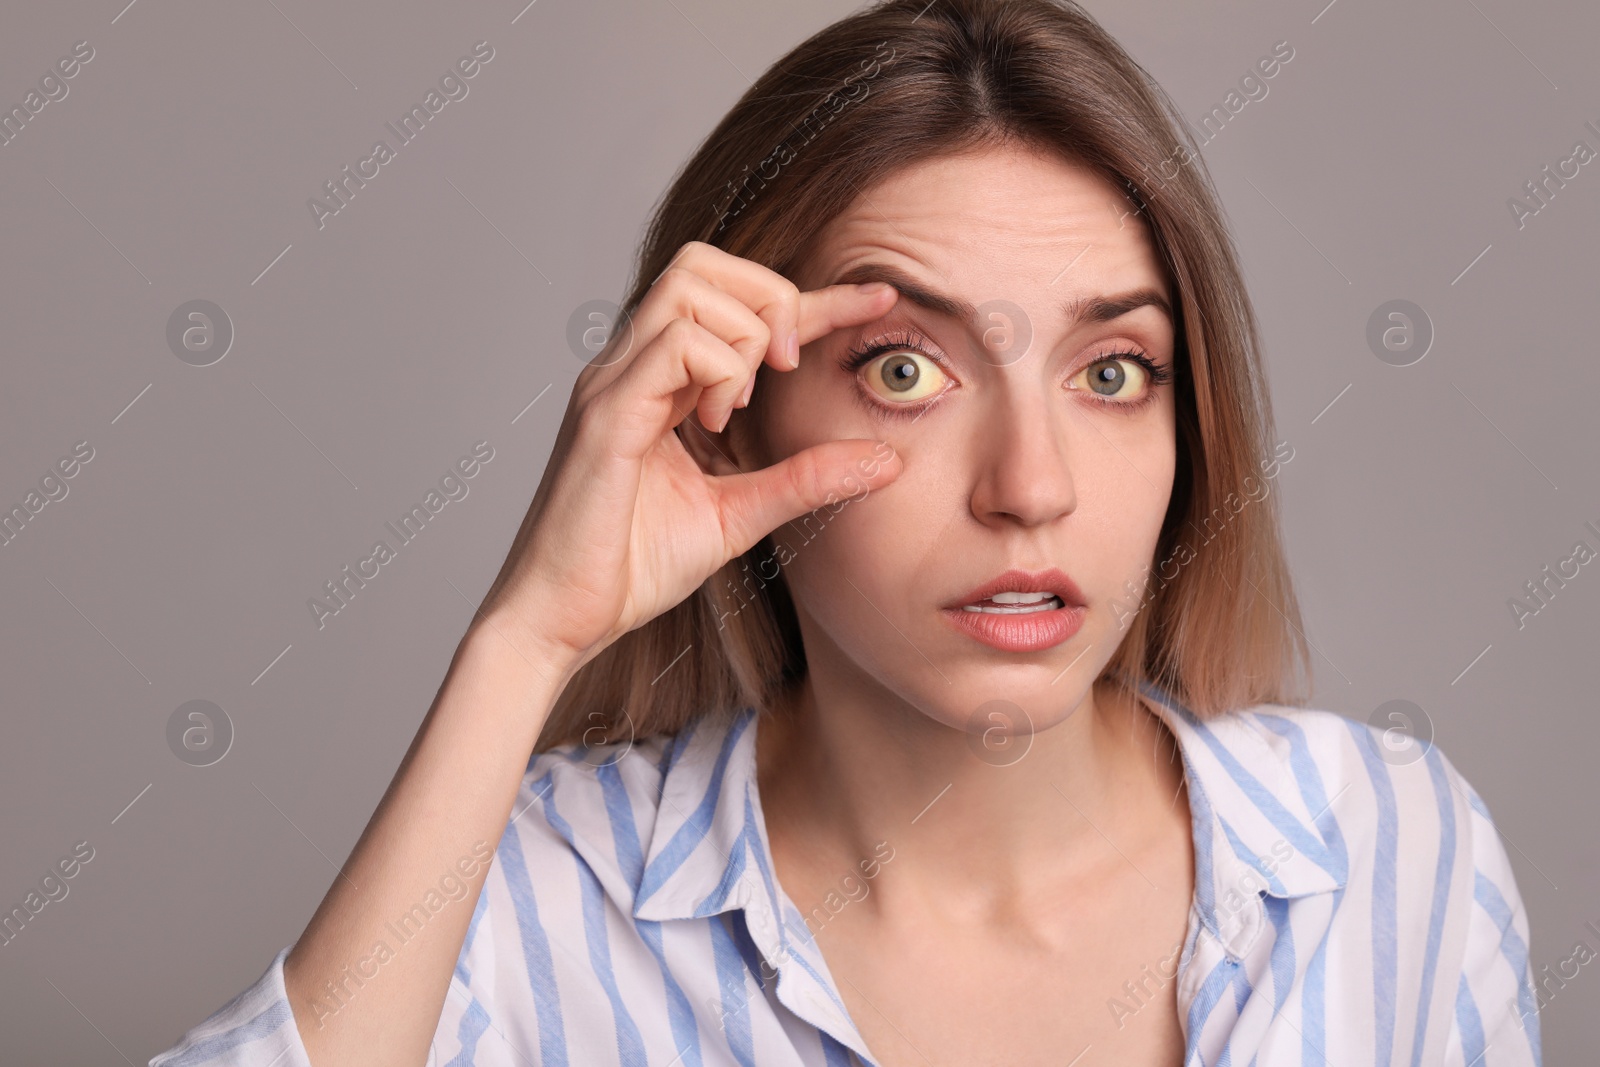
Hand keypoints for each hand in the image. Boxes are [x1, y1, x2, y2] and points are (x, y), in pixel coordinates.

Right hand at [476, 241, 902, 673]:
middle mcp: (630, 367)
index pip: (738, 307)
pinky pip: (672, 345)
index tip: (880, 299)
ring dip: (742, 335)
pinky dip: (717, 371)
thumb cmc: (631, 567)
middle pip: (704, 264)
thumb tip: (887, 460)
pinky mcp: (605, 413)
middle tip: (788, 367)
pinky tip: (715, 421)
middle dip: (770, 296)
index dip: (814, 297)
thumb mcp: (740, 515)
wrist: (562, 619)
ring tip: (741, 406)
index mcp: (658, 382)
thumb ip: (806, 480)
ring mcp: (612, 382)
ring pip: (689, 288)